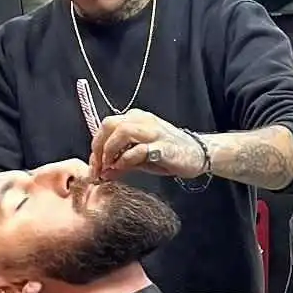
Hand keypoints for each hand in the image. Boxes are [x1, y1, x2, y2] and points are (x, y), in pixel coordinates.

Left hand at [90, 110, 208, 180]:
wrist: (199, 154)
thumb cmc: (168, 154)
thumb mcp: (140, 158)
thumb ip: (120, 162)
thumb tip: (102, 173)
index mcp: (135, 119)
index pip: (106, 127)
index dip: (95, 147)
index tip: (94, 167)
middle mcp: (143, 120)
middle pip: (110, 125)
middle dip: (99, 147)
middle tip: (98, 167)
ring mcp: (154, 132)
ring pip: (122, 131)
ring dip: (110, 151)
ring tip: (109, 167)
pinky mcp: (163, 146)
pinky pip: (139, 149)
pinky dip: (126, 159)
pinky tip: (123, 168)